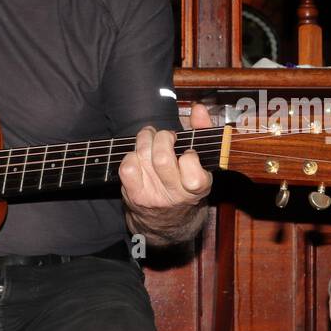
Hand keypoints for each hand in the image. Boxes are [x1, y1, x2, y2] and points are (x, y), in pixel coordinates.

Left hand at [119, 103, 213, 231]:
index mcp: (198, 188)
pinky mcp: (135, 195)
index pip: (192, 167)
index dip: (189, 154)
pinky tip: (139, 156)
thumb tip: (199, 108)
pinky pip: (127, 167)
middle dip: (162, 137)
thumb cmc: (186, 182)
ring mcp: (153, 196)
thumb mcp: (202, 162)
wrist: (167, 222)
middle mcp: (175, 195)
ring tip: (150, 138)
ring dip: (145, 140)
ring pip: (143, 157)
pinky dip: (131, 155)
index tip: (188, 152)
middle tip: (166, 136)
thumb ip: (203, 131)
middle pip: (162, 158)